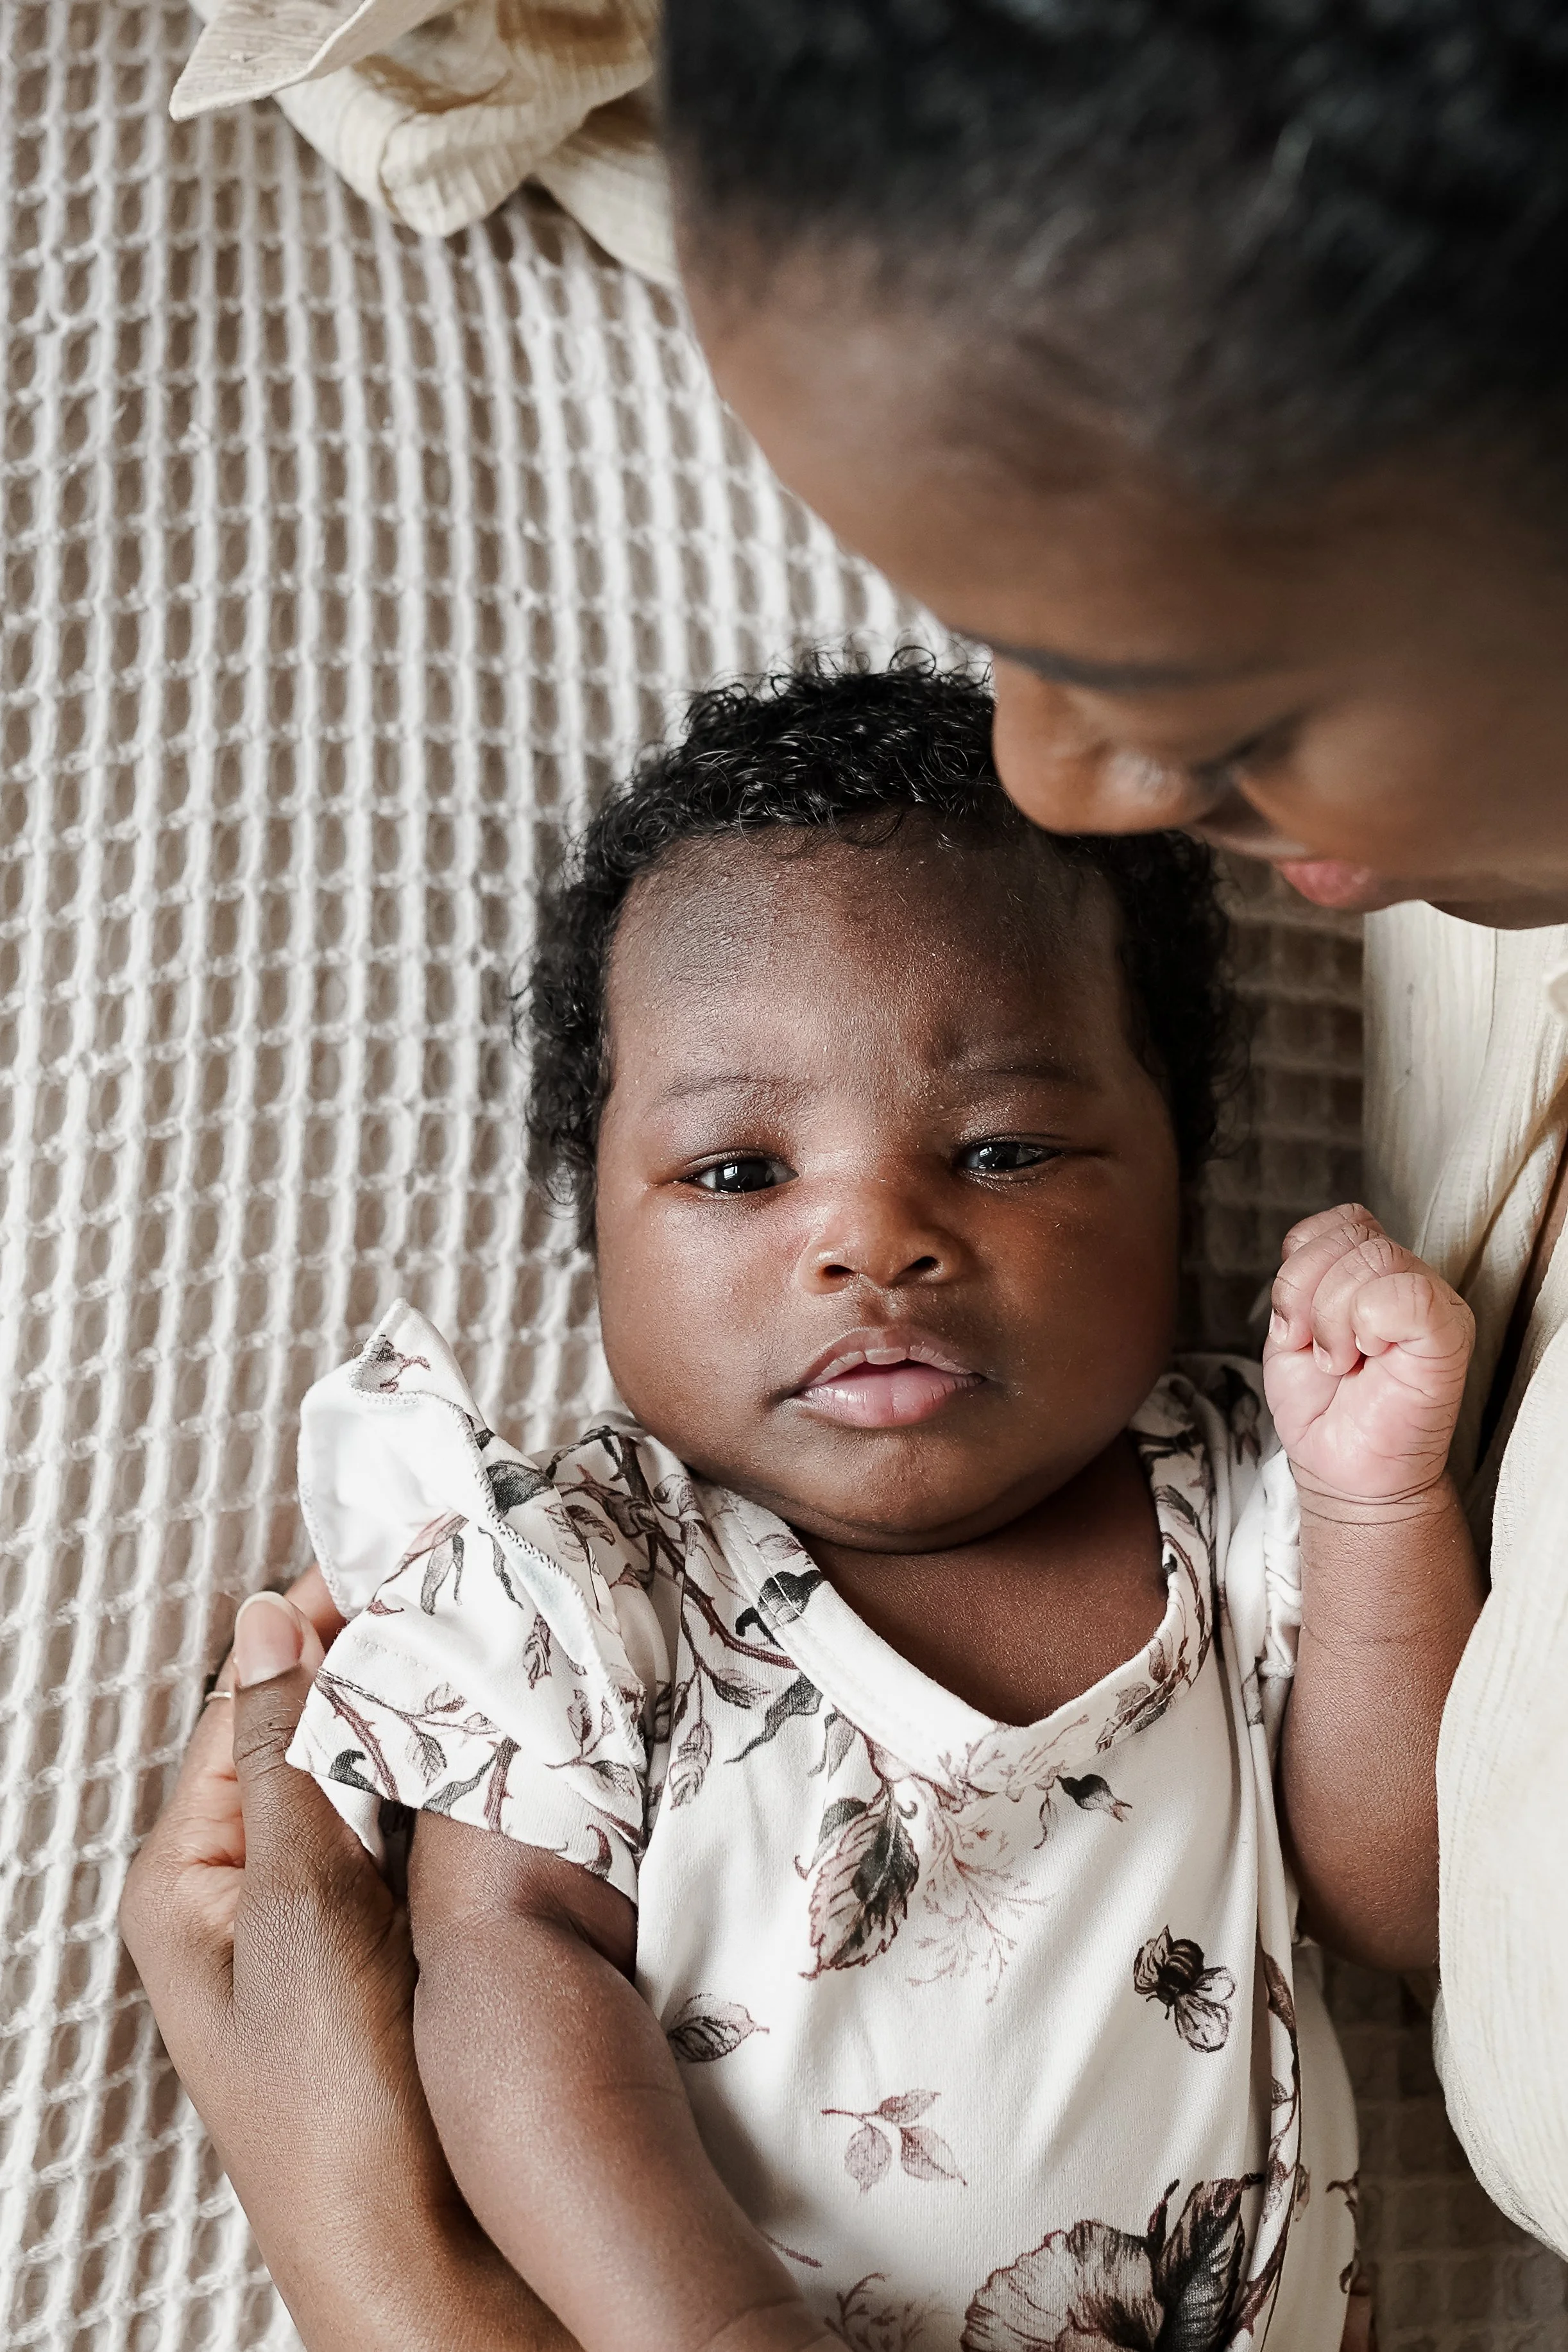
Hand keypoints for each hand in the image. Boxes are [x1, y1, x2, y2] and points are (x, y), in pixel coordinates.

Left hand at [120, 1569, 573, 2351]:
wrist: (422, 2263)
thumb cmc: (336, 2113)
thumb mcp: (297, 1912)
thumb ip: (282, 1756)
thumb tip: (263, 1615)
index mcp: (191, 1875)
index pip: (248, 1701)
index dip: (317, 1620)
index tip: (397, 1555)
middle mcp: (249, 1886)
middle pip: (309, 1729)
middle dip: (377, 1658)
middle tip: (464, 1590)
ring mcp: (325, 1916)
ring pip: (368, 1774)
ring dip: (422, 1714)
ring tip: (493, 1647)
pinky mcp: (393, 1944)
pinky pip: (411, 1830)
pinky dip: (451, 1777)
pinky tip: (503, 1744)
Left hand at [1263, 1203, 1474, 1507]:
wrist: (1344, 1471)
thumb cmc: (1322, 1405)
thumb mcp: (1292, 1328)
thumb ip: (1301, 1278)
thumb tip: (1303, 1250)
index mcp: (1372, 1270)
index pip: (1337, 1223)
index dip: (1299, 1267)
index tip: (1293, 1327)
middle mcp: (1408, 1278)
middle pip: (1349, 1236)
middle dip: (1307, 1296)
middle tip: (1318, 1352)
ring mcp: (1434, 1304)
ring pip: (1373, 1258)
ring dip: (1331, 1318)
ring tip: (1340, 1361)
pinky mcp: (1450, 1335)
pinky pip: (1408, 1292)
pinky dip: (1368, 1323)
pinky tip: (1368, 1358)